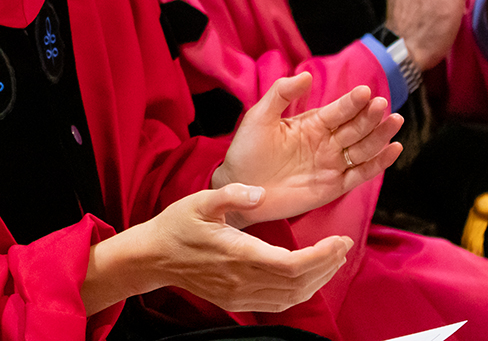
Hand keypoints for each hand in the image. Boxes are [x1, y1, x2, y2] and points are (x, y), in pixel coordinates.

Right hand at [143, 185, 354, 311]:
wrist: (154, 256)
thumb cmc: (176, 226)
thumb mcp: (201, 200)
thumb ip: (233, 194)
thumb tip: (260, 193)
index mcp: (237, 253)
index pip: (292, 264)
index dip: (322, 256)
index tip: (339, 241)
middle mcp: (243, 280)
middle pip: (299, 283)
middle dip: (327, 265)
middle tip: (342, 246)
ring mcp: (241, 295)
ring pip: (292, 297)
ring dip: (318, 280)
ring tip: (331, 260)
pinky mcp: (237, 302)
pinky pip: (278, 304)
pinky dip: (300, 292)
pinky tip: (308, 278)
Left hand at [212, 73, 402, 226]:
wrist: (240, 186)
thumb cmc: (247, 149)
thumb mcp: (260, 116)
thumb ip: (281, 94)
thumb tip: (306, 75)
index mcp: (311, 124)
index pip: (338, 111)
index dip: (351, 102)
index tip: (365, 92)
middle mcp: (326, 142)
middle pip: (355, 127)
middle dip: (370, 116)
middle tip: (382, 105)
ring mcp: (332, 164)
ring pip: (363, 148)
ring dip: (380, 135)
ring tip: (394, 121)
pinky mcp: (334, 186)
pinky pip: (361, 173)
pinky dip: (379, 163)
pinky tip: (394, 149)